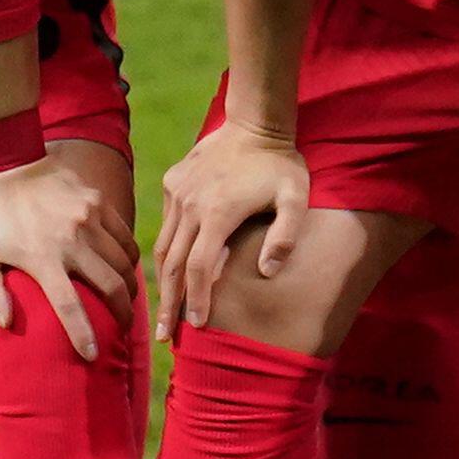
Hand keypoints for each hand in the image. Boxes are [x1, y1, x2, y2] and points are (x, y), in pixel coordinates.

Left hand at [0, 147, 137, 359]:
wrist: (11, 164)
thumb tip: (7, 323)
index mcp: (42, 257)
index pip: (69, 305)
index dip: (82, 333)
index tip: (92, 354)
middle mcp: (71, 240)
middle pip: (110, 286)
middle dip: (122, 314)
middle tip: (122, 328)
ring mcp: (89, 220)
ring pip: (124, 264)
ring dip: (130, 288)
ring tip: (127, 302)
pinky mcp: (99, 204)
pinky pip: (126, 238)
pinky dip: (130, 259)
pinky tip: (126, 270)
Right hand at [151, 115, 309, 342]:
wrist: (255, 122)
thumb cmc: (281, 165)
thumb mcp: (296, 199)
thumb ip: (285, 235)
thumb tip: (268, 272)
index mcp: (218, 212)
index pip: (199, 267)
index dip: (196, 299)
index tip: (195, 326)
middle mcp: (190, 204)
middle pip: (173, 264)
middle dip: (169, 303)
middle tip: (164, 336)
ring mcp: (178, 192)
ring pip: (163, 245)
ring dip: (163, 281)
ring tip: (162, 311)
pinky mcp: (173, 182)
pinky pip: (165, 223)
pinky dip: (165, 250)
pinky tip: (169, 270)